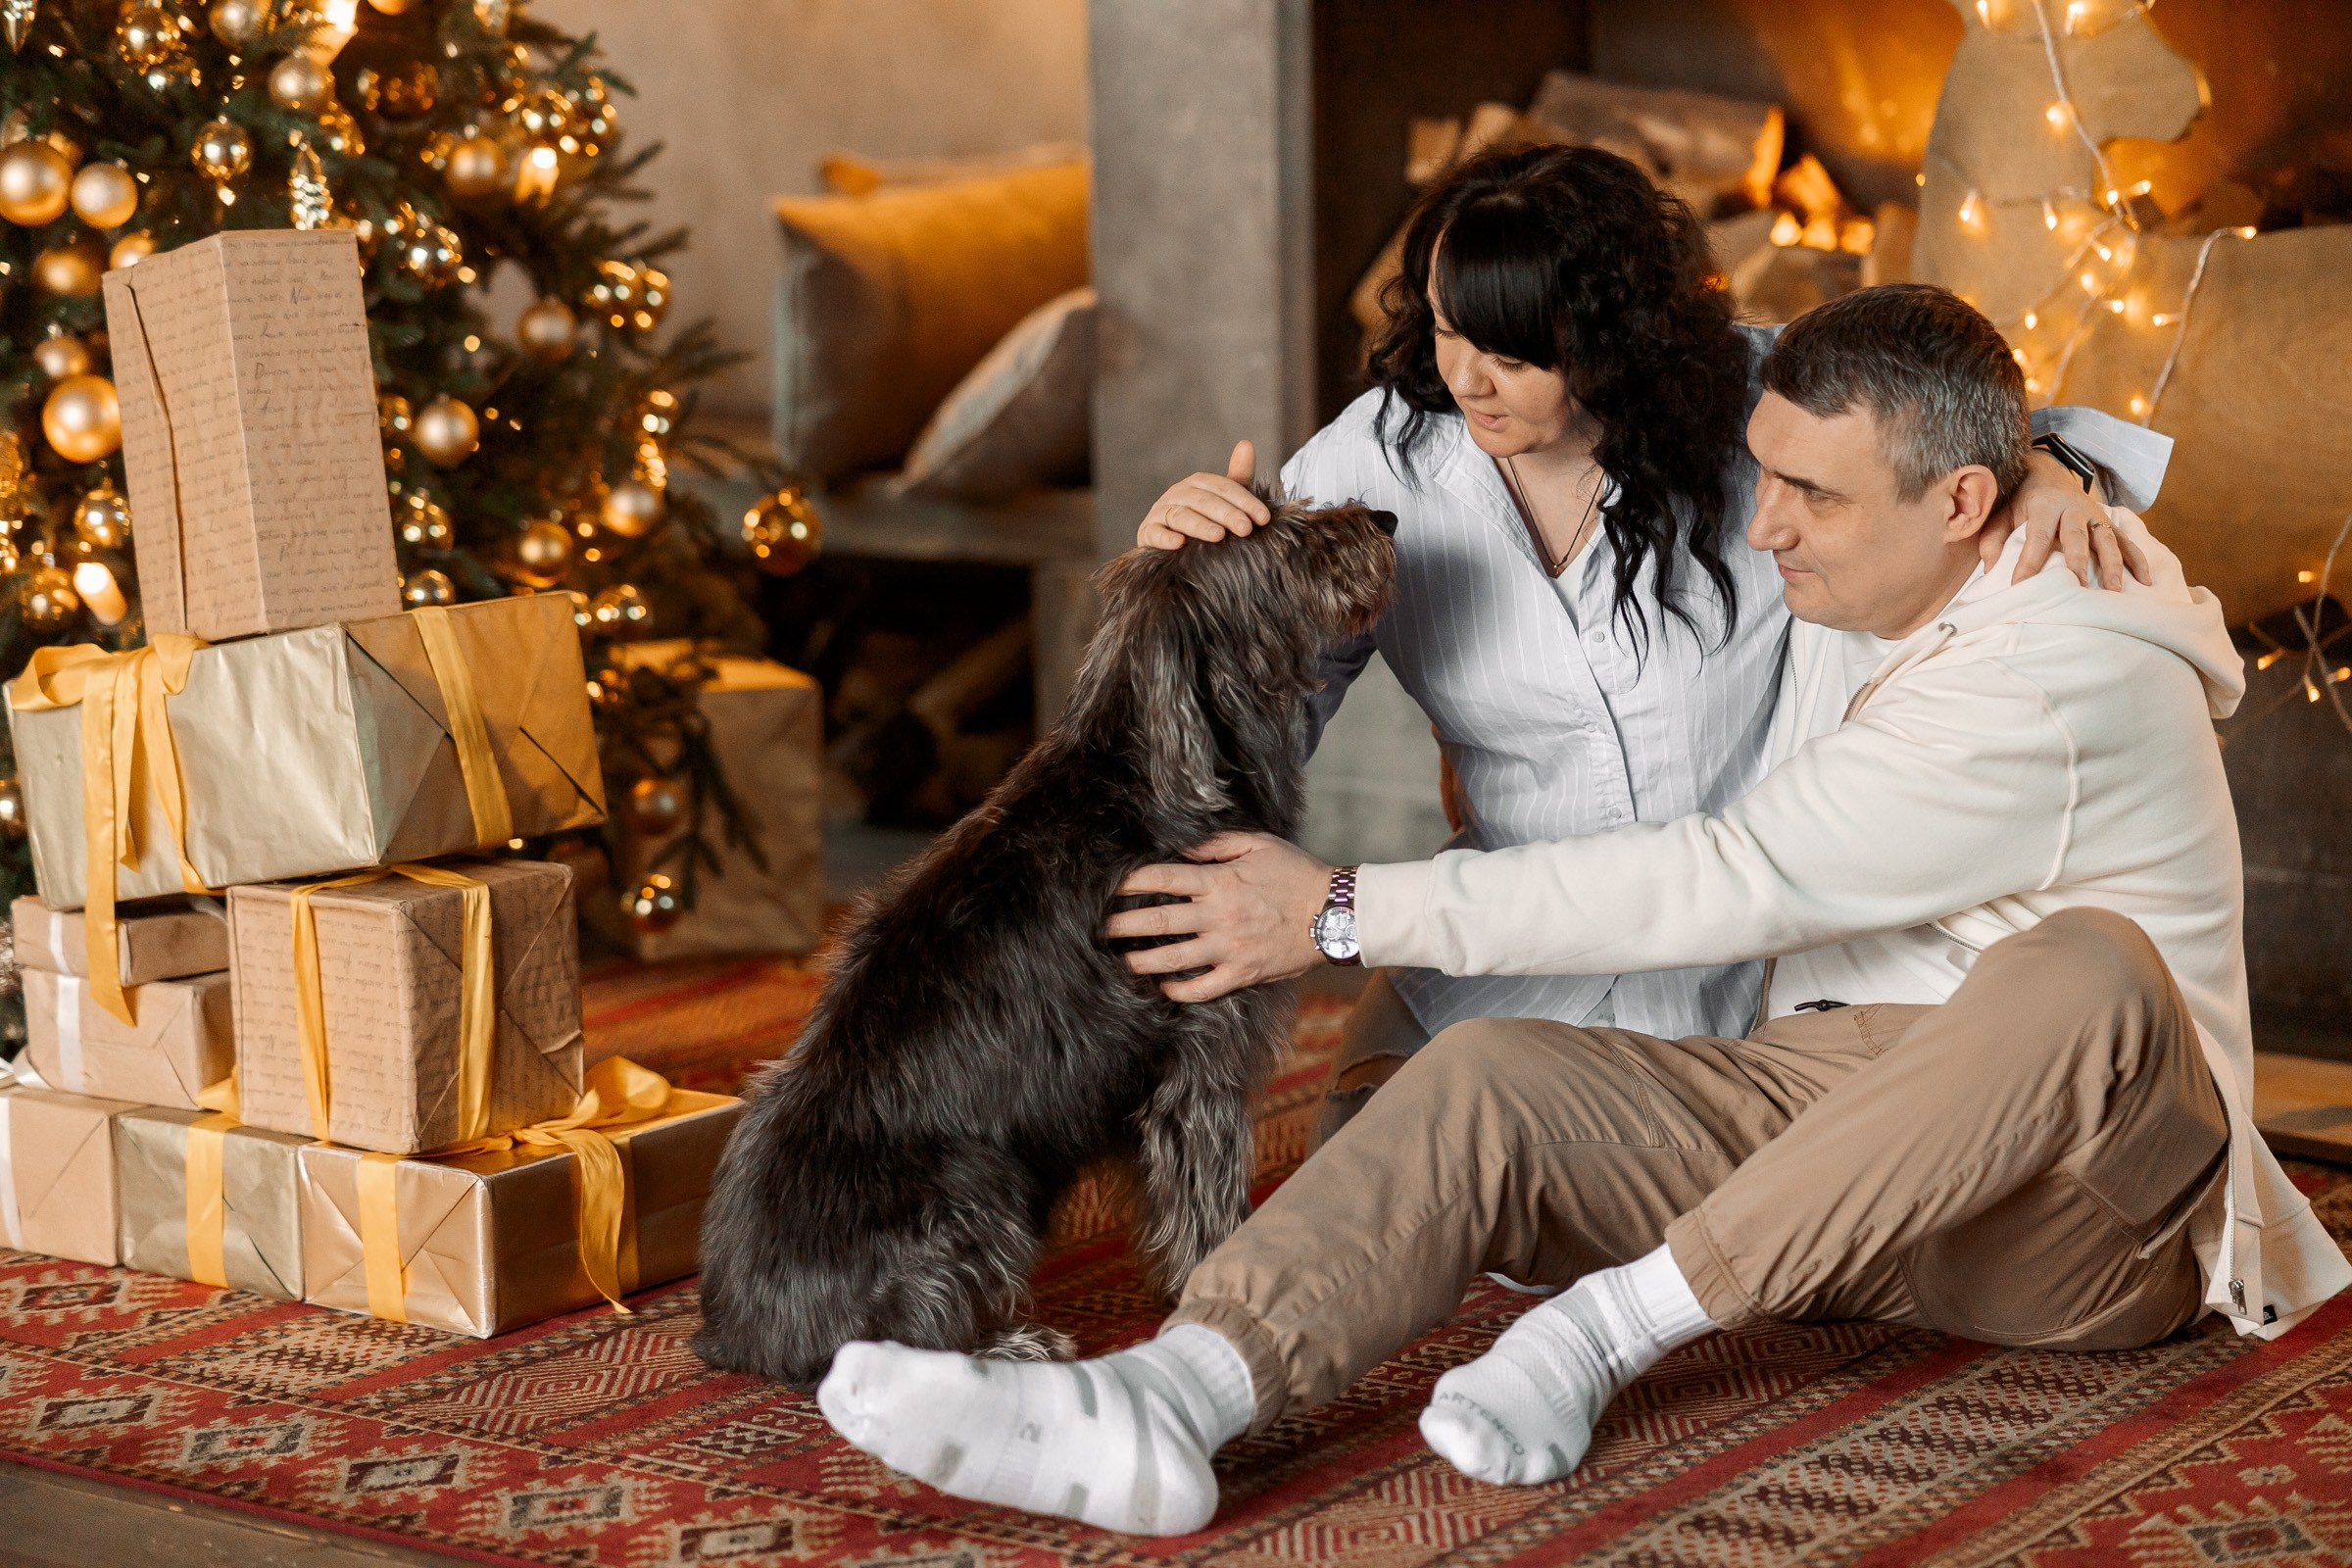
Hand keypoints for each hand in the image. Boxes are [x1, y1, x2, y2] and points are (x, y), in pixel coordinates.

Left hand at [1104, 831, 1330, 1001]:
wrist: (1335, 913)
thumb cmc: (1297, 874)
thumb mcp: (1259, 845)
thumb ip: (1217, 844)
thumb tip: (1183, 847)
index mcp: (1219, 881)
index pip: (1161, 879)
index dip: (1128, 882)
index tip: (1106, 886)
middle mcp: (1218, 915)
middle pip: (1157, 921)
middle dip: (1121, 925)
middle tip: (1095, 929)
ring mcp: (1228, 948)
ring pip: (1173, 958)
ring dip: (1141, 961)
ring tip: (1119, 962)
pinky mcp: (1242, 973)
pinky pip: (1203, 988)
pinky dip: (1180, 990)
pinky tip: (1163, 989)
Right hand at [1137, 440, 1270, 549]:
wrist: (1171, 545)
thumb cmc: (1203, 521)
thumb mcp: (1223, 500)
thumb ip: (1237, 477)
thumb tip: (1246, 443)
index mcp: (1199, 483)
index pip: (1224, 488)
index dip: (1245, 501)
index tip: (1264, 518)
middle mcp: (1178, 493)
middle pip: (1204, 501)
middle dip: (1227, 514)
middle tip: (1246, 529)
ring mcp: (1161, 512)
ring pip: (1181, 516)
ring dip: (1200, 525)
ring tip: (1218, 536)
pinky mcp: (1147, 533)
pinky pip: (1155, 533)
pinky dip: (1165, 538)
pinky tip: (1179, 544)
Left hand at [1982, 450, 2151, 590]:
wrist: (2047, 470)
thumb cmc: (2022, 498)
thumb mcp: (2003, 511)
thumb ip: (1994, 537)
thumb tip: (1990, 568)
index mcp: (2045, 505)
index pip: (2037, 536)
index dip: (2028, 561)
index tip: (2019, 585)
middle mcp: (2073, 508)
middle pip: (2077, 537)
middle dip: (2078, 563)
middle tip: (2078, 589)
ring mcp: (2095, 515)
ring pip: (2106, 539)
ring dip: (2113, 565)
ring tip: (2114, 590)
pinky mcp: (2107, 522)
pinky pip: (2126, 541)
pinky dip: (2137, 559)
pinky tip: (2144, 581)